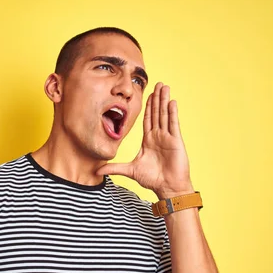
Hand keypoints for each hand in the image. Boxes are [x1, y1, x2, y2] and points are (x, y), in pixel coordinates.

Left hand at [97, 82, 193, 198]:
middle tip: (157, 84)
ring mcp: (168, 137)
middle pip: (157, 113)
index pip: (147, 119)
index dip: (148, 106)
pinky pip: (173, 124)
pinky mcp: (175, 141)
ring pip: (165, 115)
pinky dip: (172, 113)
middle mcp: (159, 136)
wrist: (167, 188)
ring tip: (165, 86)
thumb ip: (114, 168)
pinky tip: (172, 102)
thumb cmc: (152, 180)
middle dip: (157, 98)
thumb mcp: (130, 170)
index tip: (147, 94)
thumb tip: (97, 171)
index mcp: (149, 140)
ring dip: (164, 100)